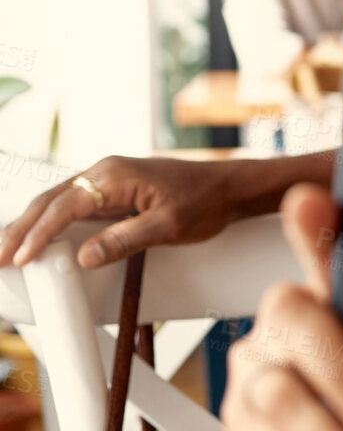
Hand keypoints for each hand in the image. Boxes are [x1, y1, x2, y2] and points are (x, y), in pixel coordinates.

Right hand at [1, 155, 244, 269]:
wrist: (231, 187)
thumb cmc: (206, 202)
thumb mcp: (169, 225)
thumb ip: (126, 240)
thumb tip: (83, 258)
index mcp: (114, 176)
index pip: (63, 207)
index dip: (38, 234)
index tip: (20, 258)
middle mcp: (104, 172)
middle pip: (50, 202)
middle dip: (21, 229)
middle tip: (0, 258)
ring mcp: (107, 179)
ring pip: (57, 202)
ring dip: (31, 225)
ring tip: (9, 251)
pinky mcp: (113, 189)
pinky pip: (73, 204)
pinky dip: (50, 221)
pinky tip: (39, 237)